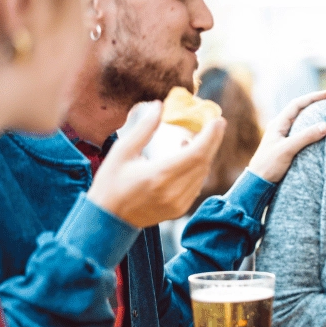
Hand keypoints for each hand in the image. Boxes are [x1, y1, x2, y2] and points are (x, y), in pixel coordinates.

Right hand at [87, 101, 225, 227]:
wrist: (108, 220)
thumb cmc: (110, 183)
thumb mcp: (122, 151)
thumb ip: (144, 129)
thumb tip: (159, 106)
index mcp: (158, 175)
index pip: (196, 153)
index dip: (210, 136)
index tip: (218, 120)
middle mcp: (173, 192)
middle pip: (203, 162)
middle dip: (213, 141)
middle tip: (216, 122)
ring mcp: (178, 204)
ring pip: (202, 174)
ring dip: (205, 154)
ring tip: (196, 137)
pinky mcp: (179, 210)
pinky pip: (196, 185)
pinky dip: (198, 168)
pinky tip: (188, 156)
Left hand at [247, 90, 325, 182]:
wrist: (257, 182)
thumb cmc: (269, 165)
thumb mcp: (288, 149)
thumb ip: (306, 137)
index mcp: (278, 124)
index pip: (296, 104)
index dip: (311, 98)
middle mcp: (279, 127)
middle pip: (298, 111)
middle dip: (313, 104)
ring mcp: (281, 137)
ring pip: (299, 122)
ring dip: (311, 117)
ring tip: (325, 115)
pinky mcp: (285, 147)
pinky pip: (299, 133)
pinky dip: (309, 130)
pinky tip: (317, 133)